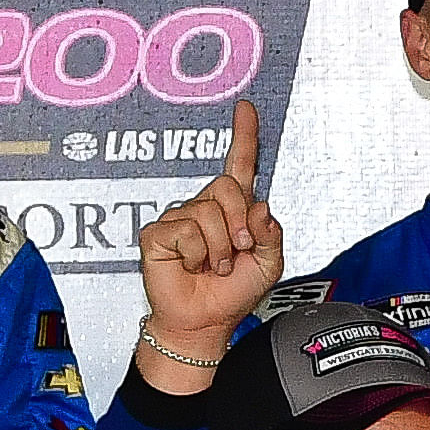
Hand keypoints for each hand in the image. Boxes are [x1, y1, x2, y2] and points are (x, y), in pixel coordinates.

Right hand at [130, 98, 279, 374]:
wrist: (205, 321)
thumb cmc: (233, 292)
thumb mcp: (269, 263)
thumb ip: (271, 233)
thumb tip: (260, 206)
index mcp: (234, 210)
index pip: (239, 166)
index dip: (243, 136)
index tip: (246, 108)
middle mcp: (205, 208)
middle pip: (227, 188)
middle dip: (240, 224)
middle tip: (237, 252)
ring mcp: (179, 218)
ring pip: (209, 214)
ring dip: (220, 248)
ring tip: (213, 265)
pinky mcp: (158, 233)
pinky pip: (186, 232)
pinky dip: (196, 254)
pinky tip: (190, 265)